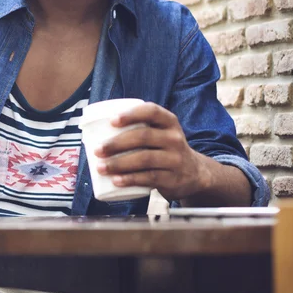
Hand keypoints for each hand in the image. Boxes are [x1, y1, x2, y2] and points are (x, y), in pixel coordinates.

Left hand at [93, 103, 208, 201]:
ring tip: (101, 167)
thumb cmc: (165, 148)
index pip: (151, 111)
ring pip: (144, 159)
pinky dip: (130, 179)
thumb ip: (139, 127)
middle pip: (143, 136)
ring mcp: (175, 159)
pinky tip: (116, 180)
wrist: (194, 173)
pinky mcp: (172, 179)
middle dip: (117, 143)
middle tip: (98, 150)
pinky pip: (149, 178)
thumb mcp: (160, 132)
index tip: (112, 121)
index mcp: (169, 121)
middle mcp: (174, 138)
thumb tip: (97, 127)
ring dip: (119, 163)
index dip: (131, 114)